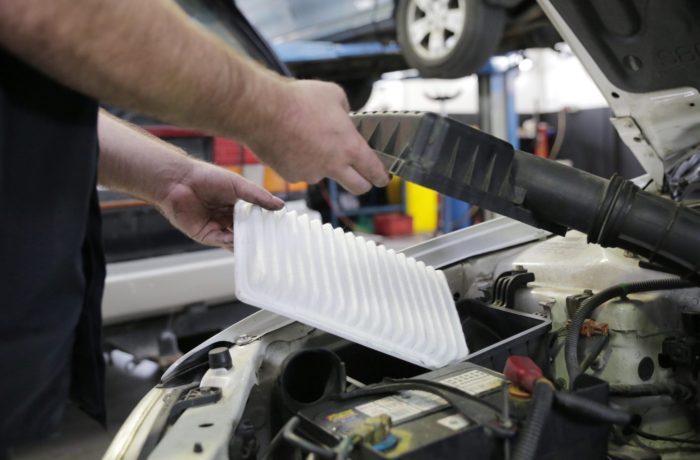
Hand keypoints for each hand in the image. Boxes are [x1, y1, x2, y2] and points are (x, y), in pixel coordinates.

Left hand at [157, 160, 283, 249]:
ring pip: (236, 239)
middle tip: (275, 243)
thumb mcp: (238, 186)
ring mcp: (217, 227)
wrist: (179, 181)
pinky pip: (222, 242)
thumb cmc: (207, 177)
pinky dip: (233, 245)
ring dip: (247, 244)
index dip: (266, 223)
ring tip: (263, 248)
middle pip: (246, 231)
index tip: (281, 230)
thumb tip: (281, 206)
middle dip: (258, 237)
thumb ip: (259, 197)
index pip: (255, 217)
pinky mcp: (206, 235)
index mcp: (236, 204)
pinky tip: (244, 245)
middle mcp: (227, 217)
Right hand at [247, 79, 389, 194]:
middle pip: (358, 187)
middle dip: (364, 184)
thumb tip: (344, 116)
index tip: (383, 178)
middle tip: (363, 177)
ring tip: (312, 142)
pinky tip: (294, 144)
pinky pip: (302, 172)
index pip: (374, 170)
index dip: (382, 176)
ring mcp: (311, 173)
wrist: (262, 111)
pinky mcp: (292, 175)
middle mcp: (333, 166)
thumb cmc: (298, 100)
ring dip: (325, 166)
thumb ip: (345, 110)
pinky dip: (301, 162)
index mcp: (349, 147)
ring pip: (325, 176)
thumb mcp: (333, 95)